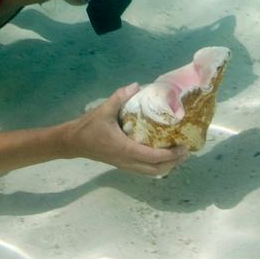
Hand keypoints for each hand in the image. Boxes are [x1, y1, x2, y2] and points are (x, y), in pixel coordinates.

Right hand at [69, 84, 192, 178]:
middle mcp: (127, 161)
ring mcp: (125, 165)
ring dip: (167, 166)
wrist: (74, 142)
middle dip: (174, 162)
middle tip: (186, 151)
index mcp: (125, 149)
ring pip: (151, 173)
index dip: (171, 155)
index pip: (153, 157)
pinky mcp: (123, 165)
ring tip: (178, 154)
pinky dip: (157, 166)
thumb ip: (120, 97)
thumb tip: (136, 85)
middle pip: (157, 170)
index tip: (183, 147)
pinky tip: (162, 155)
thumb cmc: (89, 127)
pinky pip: (145, 170)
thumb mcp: (104, 110)